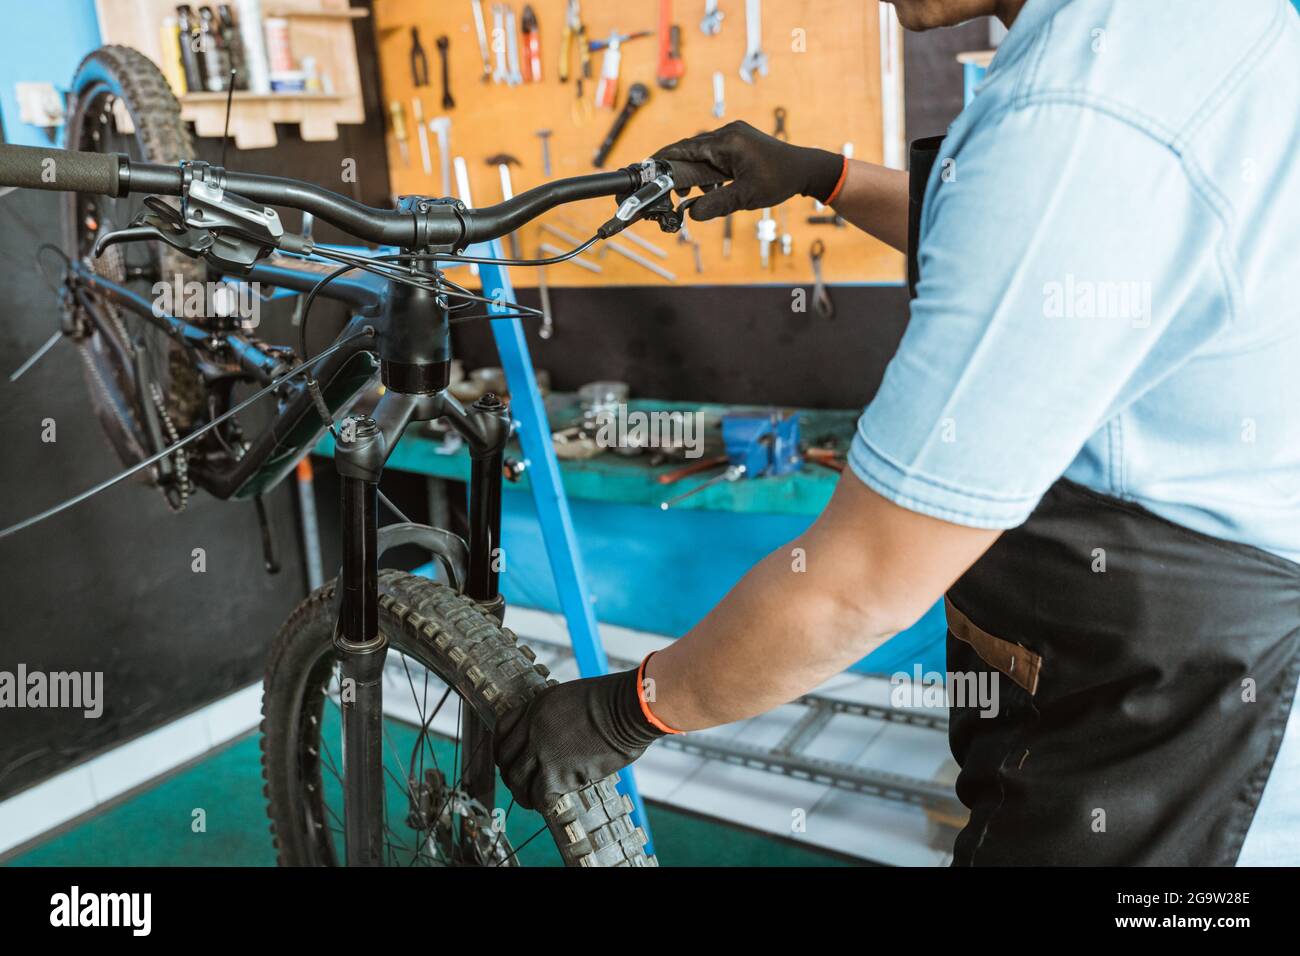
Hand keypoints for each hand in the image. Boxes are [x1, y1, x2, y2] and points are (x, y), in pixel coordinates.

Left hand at [493, 663, 667, 810]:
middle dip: (510, 774)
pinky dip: (541, 803)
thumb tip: (558, 734)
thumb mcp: (572, 697)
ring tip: (531, 800)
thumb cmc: (613, 701)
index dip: (501, 748)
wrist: (627, 708)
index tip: (508, 759)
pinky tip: (547, 805)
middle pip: (506, 759)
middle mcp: (533, 728)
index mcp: (536, 706)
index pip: (502, 730)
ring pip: (517, 781)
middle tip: (519, 783)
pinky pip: (540, 795)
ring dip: (522, 793)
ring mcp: (543, 751)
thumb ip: (556, 715)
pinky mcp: (559, 772)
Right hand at [655, 121, 844, 220]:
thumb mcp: (746, 197)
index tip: (645, 167)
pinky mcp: (739, 141)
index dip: (663, 158)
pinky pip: (714, 153)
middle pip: (690, 149)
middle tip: (669, 189)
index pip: (685, 148)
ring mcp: (734, 134)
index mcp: (727, 142)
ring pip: (702, 152)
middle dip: (677, 169)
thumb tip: (690, 214)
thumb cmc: (779, 181)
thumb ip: (716, 204)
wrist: (805, 169)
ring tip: (693, 193)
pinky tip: (710, 187)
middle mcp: (728, 132)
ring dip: (694, 171)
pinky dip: (707, 169)